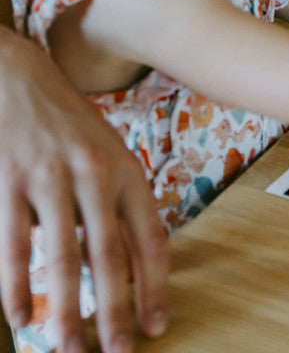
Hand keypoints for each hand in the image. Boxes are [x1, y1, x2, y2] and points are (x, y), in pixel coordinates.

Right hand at [0, 28, 168, 352]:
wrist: (20, 78)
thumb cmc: (70, 126)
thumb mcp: (107, 156)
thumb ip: (116, 205)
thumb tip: (127, 263)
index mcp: (126, 171)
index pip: (149, 237)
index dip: (155, 284)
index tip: (158, 324)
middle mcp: (95, 175)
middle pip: (110, 254)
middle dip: (116, 309)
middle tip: (120, 352)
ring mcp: (50, 178)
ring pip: (63, 256)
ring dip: (67, 309)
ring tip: (69, 348)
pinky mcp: (10, 182)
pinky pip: (13, 244)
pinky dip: (17, 285)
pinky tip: (20, 316)